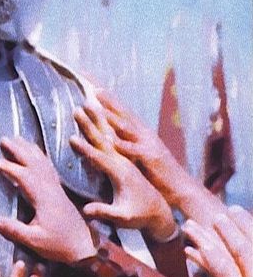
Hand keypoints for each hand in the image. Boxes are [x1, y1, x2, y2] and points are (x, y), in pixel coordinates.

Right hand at [0, 136, 94, 262]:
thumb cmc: (60, 245)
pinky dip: (41, 157)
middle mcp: (51, 188)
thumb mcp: (35, 240)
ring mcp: (57, 189)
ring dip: (30, 150)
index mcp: (44, 197)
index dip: (8, 167)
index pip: (24, 176)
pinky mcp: (60, 192)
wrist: (86, 247)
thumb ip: (15, 230)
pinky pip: (49, 168)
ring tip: (18, 139)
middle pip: (33, 163)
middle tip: (4, 139)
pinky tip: (36, 155)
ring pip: (42, 163)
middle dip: (18, 150)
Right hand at [71, 105, 176, 240]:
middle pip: (107, 136)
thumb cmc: (141, 215)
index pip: (102, 158)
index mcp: (124, 173)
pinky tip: (105, 107)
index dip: (86, 150)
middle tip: (79, 107)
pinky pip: (121, 129)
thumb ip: (105, 212)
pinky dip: (113, 116)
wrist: (162, 210)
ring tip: (92, 96)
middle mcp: (127, 159)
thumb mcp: (124, 218)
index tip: (72, 139)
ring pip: (116, 127)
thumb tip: (86, 210)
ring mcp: (130, 154)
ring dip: (104, 111)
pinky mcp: (131, 152)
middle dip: (93, 122)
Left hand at [96, 88, 222, 222]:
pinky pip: (135, 151)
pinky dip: (124, 145)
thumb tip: (110, 136)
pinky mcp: (152, 159)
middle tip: (94, 88)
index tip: (94, 87)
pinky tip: (112, 140)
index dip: (110, 100)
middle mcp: (145, 134)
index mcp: (141, 133)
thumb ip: (128, 142)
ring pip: (128, 128)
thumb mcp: (140, 153)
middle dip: (110, 101)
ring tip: (98, 109)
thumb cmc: (158, 173)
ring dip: (113, 118)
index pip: (123, 112)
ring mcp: (149, 144)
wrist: (181, 188)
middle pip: (125, 114)